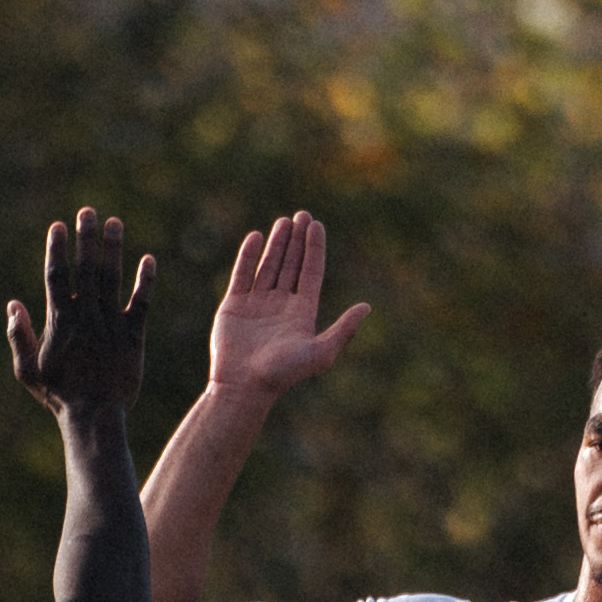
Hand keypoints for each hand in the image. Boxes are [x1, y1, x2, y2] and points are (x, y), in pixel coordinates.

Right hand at [8, 209, 153, 422]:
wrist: (95, 417)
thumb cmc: (59, 396)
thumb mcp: (28, 370)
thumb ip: (20, 335)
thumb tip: (13, 304)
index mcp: (60, 320)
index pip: (57, 275)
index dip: (57, 248)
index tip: (58, 226)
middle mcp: (86, 315)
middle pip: (86, 268)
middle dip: (86, 237)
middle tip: (88, 211)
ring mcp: (111, 324)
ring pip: (112, 278)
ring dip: (113, 248)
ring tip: (115, 223)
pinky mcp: (134, 335)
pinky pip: (141, 302)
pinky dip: (145, 281)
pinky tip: (149, 260)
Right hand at [204, 210, 369, 407]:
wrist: (244, 387)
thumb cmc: (283, 374)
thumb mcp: (320, 352)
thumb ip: (344, 330)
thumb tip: (367, 307)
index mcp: (302, 313)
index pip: (310, 273)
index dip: (314, 249)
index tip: (316, 226)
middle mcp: (281, 305)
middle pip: (291, 265)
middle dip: (297, 240)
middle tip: (302, 215)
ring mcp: (257, 304)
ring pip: (269, 266)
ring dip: (277, 244)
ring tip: (284, 222)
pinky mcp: (234, 306)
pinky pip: (242, 274)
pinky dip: (249, 256)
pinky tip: (257, 237)